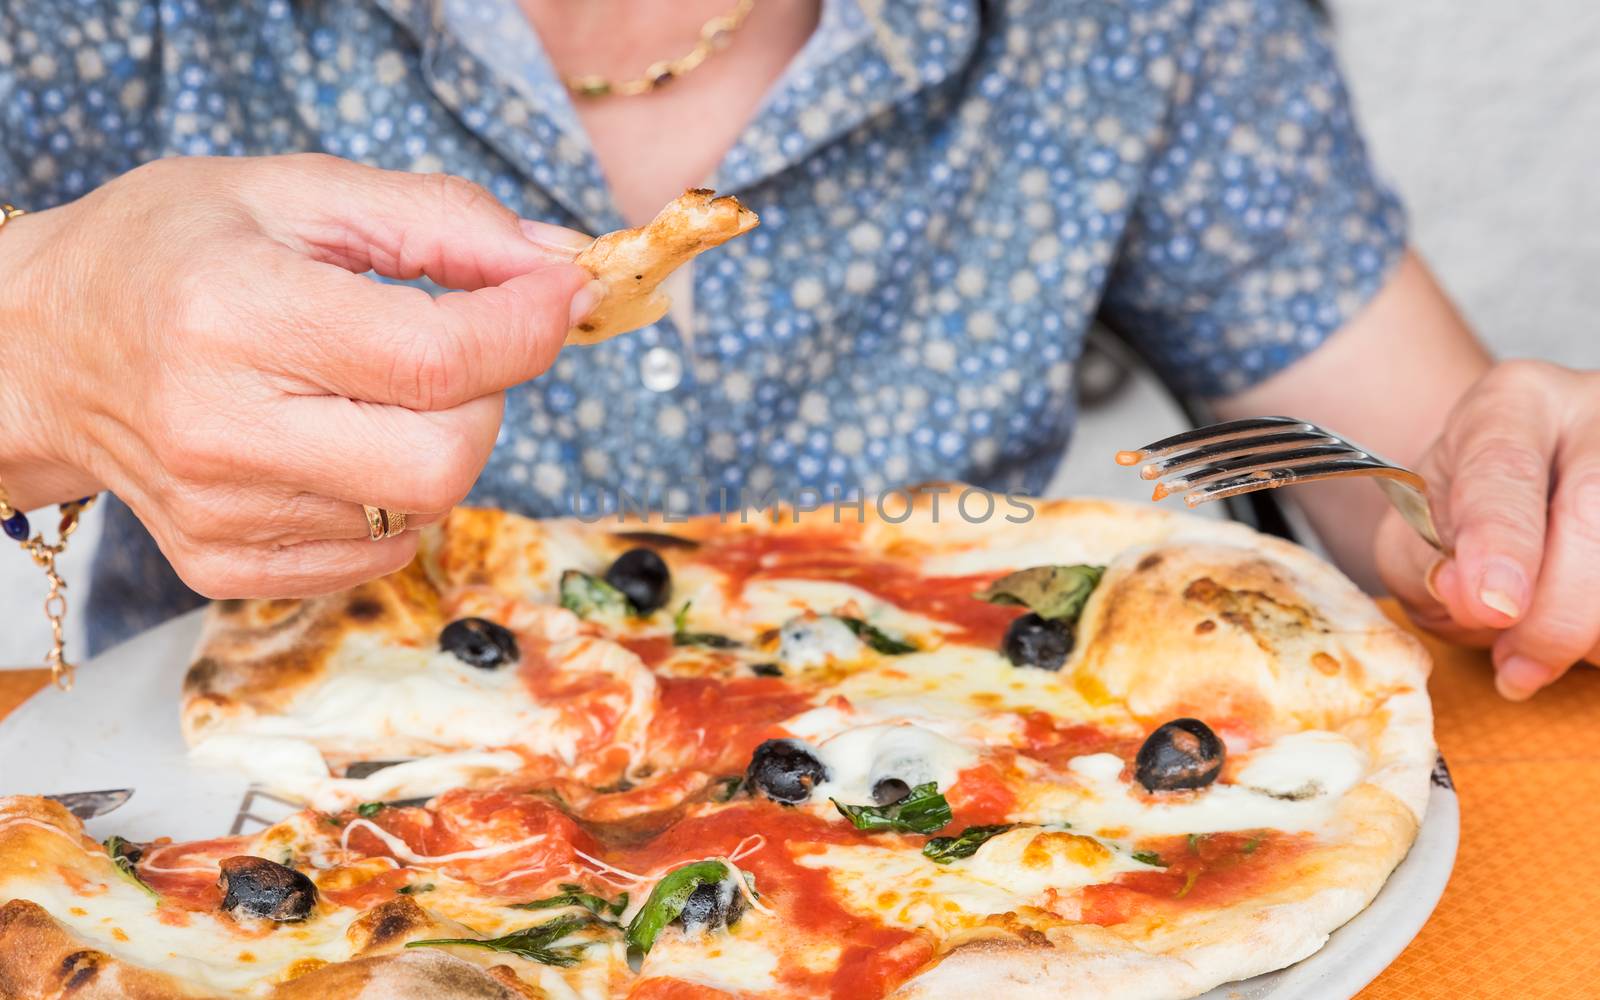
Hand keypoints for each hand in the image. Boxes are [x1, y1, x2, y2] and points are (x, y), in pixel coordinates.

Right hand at [0, 154, 598, 596]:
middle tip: (455, 348)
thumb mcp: (299, 191)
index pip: (437, 358)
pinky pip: (376, 552)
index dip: (529, 327)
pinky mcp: (222, 566)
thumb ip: (441, 219)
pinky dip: (392, 497)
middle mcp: (220, 428)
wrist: (42, 345)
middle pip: (445, 461)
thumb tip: (560, 265)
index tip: (563, 293)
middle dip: (488, 399)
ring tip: (373, 387)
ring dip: (437, 443)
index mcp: (235, 313)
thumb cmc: (172, 249)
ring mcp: (219, 514)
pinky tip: (342, 441)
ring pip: (420, 509)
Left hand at [1377, 360, 1599, 698]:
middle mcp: (1592, 416)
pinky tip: (1578, 638)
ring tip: (1536, 644)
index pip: (1505, 467)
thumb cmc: (1462, 504)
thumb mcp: (1413, 521)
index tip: (1492, 604)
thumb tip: (1475, 601)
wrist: (1528, 486)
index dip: (1502, 541)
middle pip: (1594, 513)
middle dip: (1557, 613)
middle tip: (1517, 667)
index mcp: (1513, 404)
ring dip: (1584, 635)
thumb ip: (1424, 560)